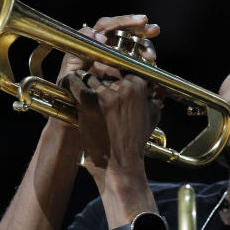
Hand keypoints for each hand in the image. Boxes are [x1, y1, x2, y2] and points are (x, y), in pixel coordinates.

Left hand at [59, 15, 163, 188]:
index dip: (114, 65)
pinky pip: (74, 82)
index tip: (107, 69)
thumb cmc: (134, 144)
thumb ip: (156, 99)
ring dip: (84, 81)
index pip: (125, 62)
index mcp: (140, 86)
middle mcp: (125, 86)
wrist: (120, 167)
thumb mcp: (151, 118)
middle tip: (93, 78)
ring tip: (83, 90)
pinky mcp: (89, 102)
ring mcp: (106, 93)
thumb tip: (160, 90)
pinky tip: (70, 90)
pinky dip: (70, 84)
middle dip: (98, 71)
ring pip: (89, 74)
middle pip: (106, 65)